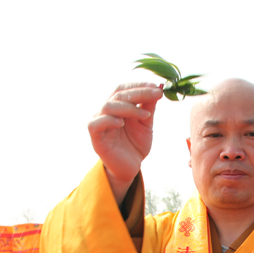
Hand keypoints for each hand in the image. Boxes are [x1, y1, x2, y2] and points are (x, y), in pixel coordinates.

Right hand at [88, 83, 162, 203]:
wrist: (131, 167)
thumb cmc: (136, 144)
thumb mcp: (146, 123)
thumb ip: (148, 107)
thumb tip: (157, 88)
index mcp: (117, 106)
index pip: (123, 88)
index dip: (138, 85)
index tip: (156, 86)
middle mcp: (106, 111)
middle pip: (118, 95)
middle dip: (139, 93)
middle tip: (157, 94)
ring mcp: (99, 123)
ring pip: (108, 106)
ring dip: (129, 107)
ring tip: (146, 115)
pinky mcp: (95, 137)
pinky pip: (96, 124)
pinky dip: (109, 120)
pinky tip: (122, 123)